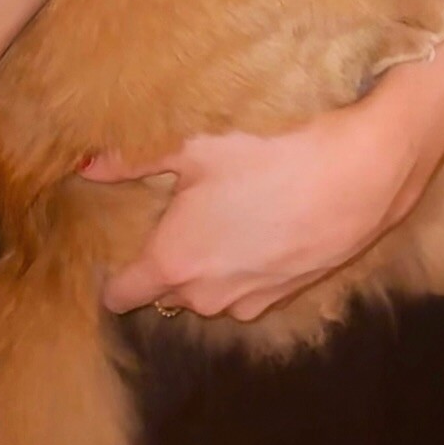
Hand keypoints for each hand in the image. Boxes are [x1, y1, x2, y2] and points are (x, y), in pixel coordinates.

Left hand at [79, 87, 438, 322]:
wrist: (361, 170)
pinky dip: (247, 260)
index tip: (114, 237)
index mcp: (174, 265)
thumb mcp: (194, 144)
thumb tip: (82, 163)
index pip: (119, 294)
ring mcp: (252, 300)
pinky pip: (249, 284)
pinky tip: (261, 215)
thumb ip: (130, 159)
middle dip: (164, 256)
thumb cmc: (271, 152)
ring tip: (221, 208)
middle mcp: (208, 296)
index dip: (111, 269)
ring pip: (210, 289)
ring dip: (209, 260)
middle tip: (171, 207)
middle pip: (165, 289)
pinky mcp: (289, 294)